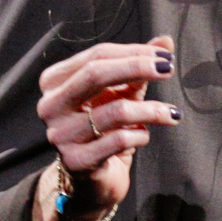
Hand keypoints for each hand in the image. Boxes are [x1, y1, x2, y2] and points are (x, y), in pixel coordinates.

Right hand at [34, 34, 177, 220]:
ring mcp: (60, 134)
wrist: (94, 178)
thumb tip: (165, 41)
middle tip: (168, 69)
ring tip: (171, 113)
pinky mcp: (76, 161)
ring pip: (114, 111)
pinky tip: (144, 136)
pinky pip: (118, 141)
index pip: (96, 56)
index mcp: (55, 81)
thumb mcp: (122, 93)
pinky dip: (140, 136)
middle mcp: (50, 105)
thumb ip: (138, 66)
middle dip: (136, 67)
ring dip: (150, 110)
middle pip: (95, 74)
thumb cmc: (106, 128)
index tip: (164, 56)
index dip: (133, 52)